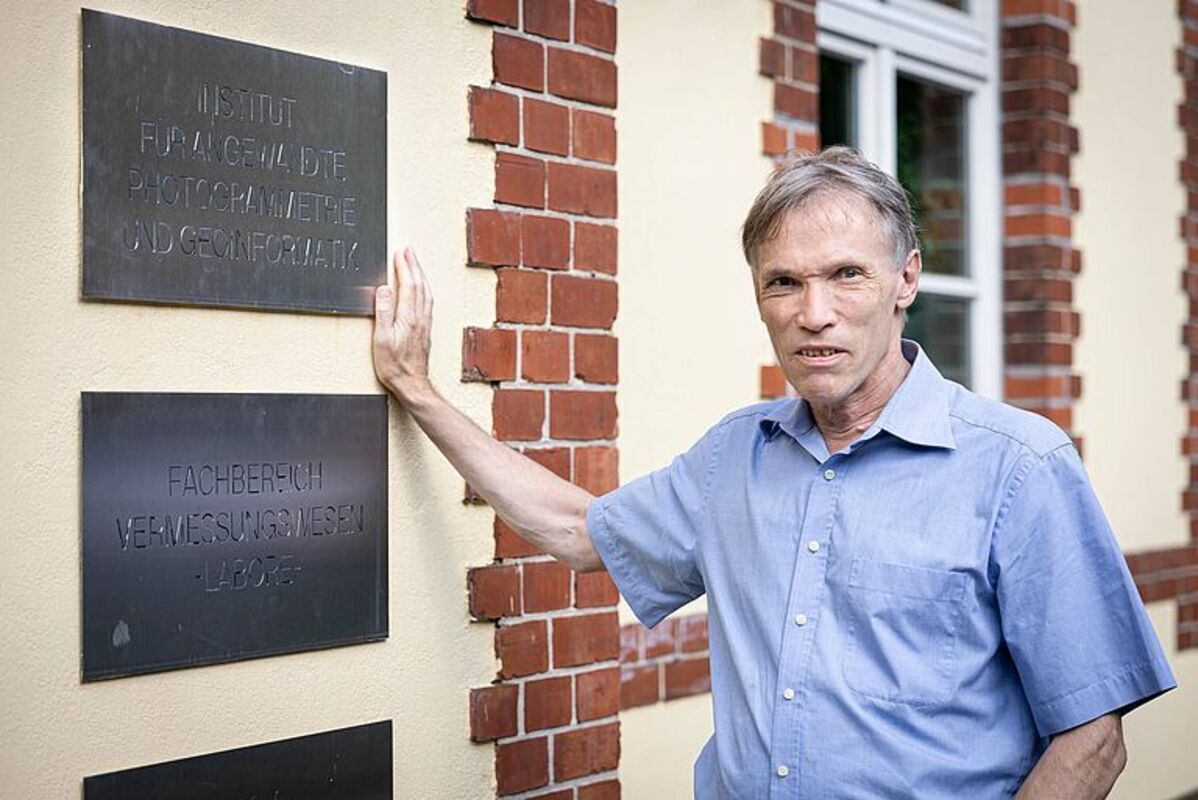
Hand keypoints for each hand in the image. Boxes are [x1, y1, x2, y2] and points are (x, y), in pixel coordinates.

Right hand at [373, 247, 433, 402]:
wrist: (412, 383)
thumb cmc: (394, 365)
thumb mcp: (382, 338)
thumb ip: (383, 311)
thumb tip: (384, 288)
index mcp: (408, 317)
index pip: (408, 285)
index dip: (404, 267)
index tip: (401, 253)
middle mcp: (420, 317)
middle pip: (420, 285)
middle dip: (414, 265)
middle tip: (409, 251)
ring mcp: (424, 323)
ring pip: (426, 292)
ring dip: (420, 275)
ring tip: (415, 264)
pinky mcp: (425, 330)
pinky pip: (428, 302)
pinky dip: (424, 289)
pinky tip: (422, 290)